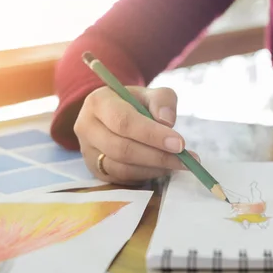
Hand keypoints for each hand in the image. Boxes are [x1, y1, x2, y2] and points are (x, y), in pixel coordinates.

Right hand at [74, 85, 198, 183]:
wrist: (115, 115)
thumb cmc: (135, 103)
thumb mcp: (151, 94)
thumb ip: (162, 101)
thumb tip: (167, 123)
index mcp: (98, 102)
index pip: (124, 122)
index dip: (152, 135)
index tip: (180, 144)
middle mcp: (86, 127)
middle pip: (122, 148)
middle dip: (157, 156)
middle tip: (186, 159)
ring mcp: (88, 152)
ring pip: (121, 167)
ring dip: (154, 168)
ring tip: (179, 164)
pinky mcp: (95, 170)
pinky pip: (122, 178)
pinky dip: (146, 175)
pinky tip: (163, 168)